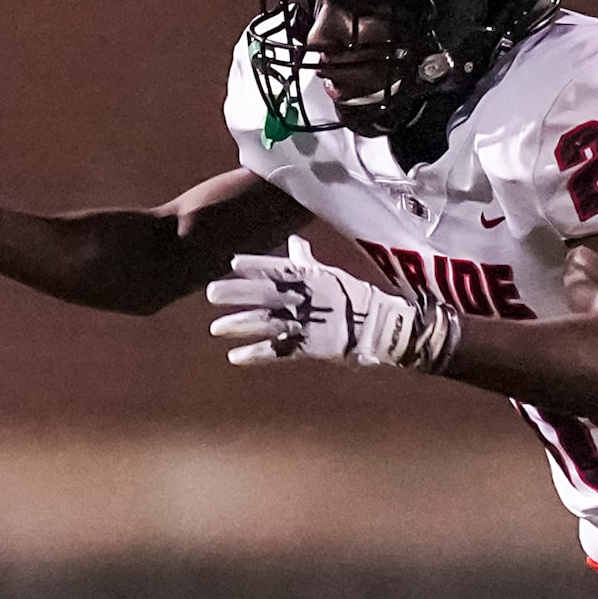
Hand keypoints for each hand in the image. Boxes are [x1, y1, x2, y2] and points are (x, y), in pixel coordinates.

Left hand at [204, 237, 456, 369]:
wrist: (386, 329)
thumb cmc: (356, 299)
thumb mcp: (331, 275)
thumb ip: (306, 262)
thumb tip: (293, 241)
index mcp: (313, 278)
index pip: (280, 268)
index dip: (256, 265)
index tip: (232, 263)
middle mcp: (309, 298)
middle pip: (268, 293)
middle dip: (238, 293)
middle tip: (211, 292)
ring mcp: (310, 323)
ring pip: (268, 322)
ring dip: (240, 324)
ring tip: (216, 328)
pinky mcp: (312, 348)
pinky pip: (279, 351)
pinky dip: (256, 354)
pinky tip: (234, 357)